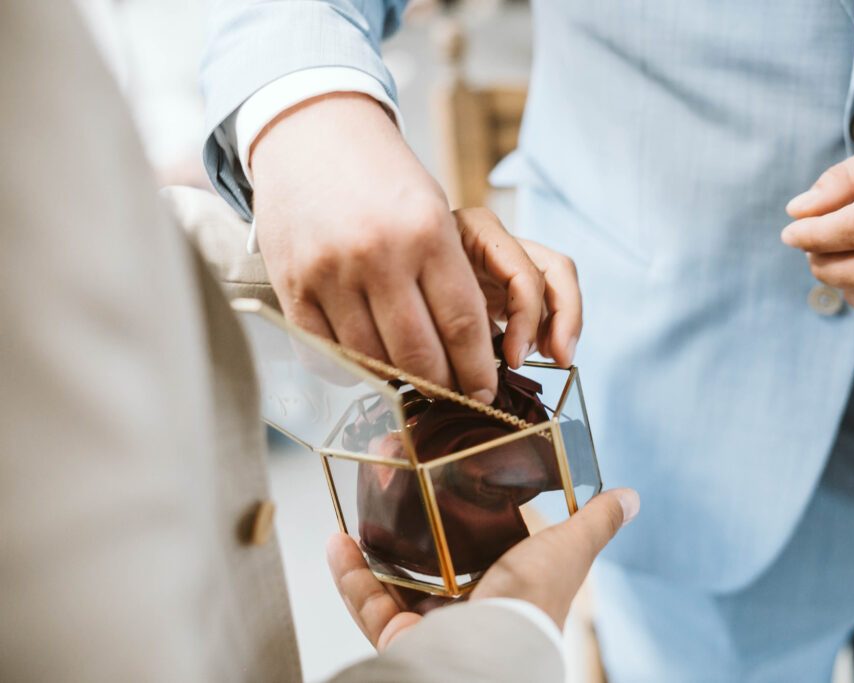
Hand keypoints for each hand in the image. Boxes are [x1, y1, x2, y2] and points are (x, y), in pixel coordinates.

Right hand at [250, 93, 580, 402]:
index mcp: (429, 232)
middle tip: (451, 395)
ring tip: (412, 382)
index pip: (464, 324)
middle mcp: (380, 254)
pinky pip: (326, 352)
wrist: (310, 133)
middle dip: (443, 386)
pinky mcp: (292, 285)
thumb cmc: (383, 177)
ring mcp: (331, 272)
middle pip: (421, 353)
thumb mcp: (434, 211)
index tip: (484, 391)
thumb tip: (466, 350)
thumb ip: (451, 275)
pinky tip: (369, 366)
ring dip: (398, 382)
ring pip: (374, 360)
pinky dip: (351, 368)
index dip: (477, 369)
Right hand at [326, 488, 638, 649]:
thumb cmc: (532, 603)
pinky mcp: (398, 638)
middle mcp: (468, 610)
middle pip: (431, 564)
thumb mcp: (567, 550)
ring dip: (372, 546)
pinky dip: (350, 573)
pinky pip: (366, 602)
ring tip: (359, 507)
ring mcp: (430, 625)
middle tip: (392, 485)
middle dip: (408, 526)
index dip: (466, 518)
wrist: (492, 654)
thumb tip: (631, 497)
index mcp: (507, 588)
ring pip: (393, 582)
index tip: (446, 482)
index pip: (484, 549)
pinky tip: (338, 539)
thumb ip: (594, 524)